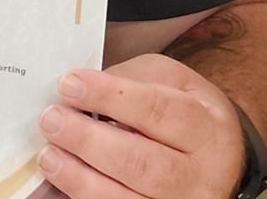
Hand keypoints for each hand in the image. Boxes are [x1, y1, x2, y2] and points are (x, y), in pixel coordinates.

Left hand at [35, 53, 242, 198]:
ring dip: (80, 178)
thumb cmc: (186, 114)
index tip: (69, 83)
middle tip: (51, 119)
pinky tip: (64, 181)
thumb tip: (82, 90)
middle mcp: (200, 176)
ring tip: (49, 156)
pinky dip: (86, 198)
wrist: (217, 162)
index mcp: (205, 129)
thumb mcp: (174, 82)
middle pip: (141, 163)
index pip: (156, 110)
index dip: (109, 96)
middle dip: (89, 140)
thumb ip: (132, 80)